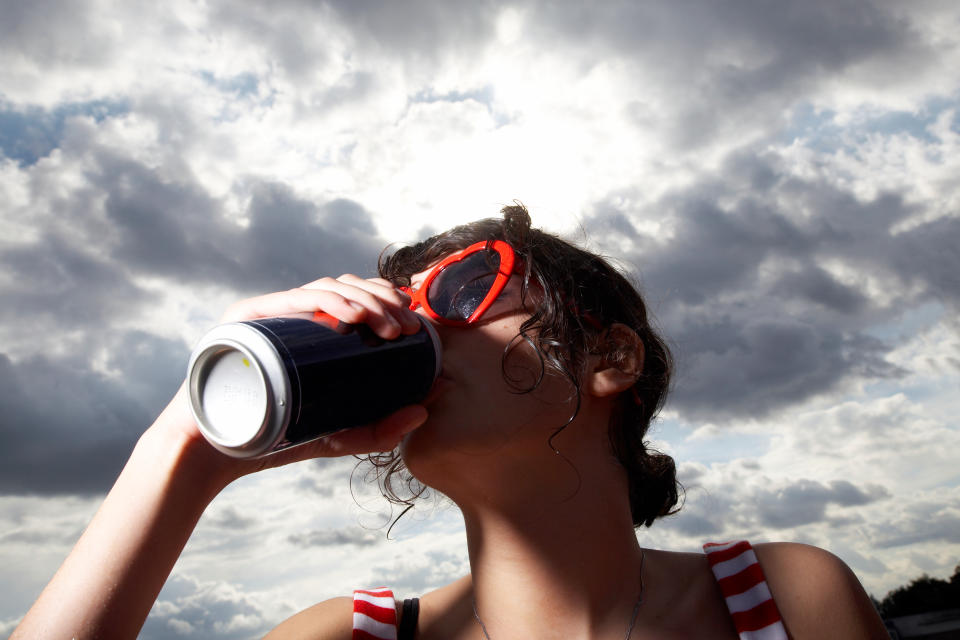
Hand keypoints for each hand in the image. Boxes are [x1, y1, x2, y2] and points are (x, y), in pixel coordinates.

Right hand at [152, 275, 430, 486]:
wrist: (212, 457)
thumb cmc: (273, 440)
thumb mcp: (337, 435)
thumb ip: (378, 429)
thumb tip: (425, 410)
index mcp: (311, 331)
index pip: (355, 300)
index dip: (387, 302)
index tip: (414, 326)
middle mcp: (290, 315)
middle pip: (345, 288)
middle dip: (383, 301)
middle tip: (407, 329)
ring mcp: (268, 313)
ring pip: (325, 288)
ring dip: (364, 301)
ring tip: (389, 327)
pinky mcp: (246, 318)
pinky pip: (292, 300)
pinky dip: (328, 302)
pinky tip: (354, 318)